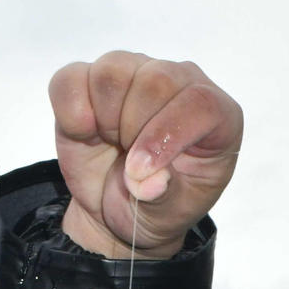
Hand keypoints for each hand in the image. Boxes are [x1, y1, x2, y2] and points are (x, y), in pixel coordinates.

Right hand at [48, 52, 242, 259]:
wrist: (115, 208)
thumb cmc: (156, 207)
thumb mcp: (169, 216)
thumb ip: (164, 198)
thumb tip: (147, 182)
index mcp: (218, 117)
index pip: (201, 103)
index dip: (167, 134)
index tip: (141, 171)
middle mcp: (180, 83)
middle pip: (154, 82)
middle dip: (134, 132)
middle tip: (132, 166)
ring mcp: (135, 72)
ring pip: (111, 74)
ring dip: (105, 122)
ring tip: (116, 148)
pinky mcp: (90, 76)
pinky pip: (71, 80)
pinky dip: (73, 113)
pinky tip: (89, 134)